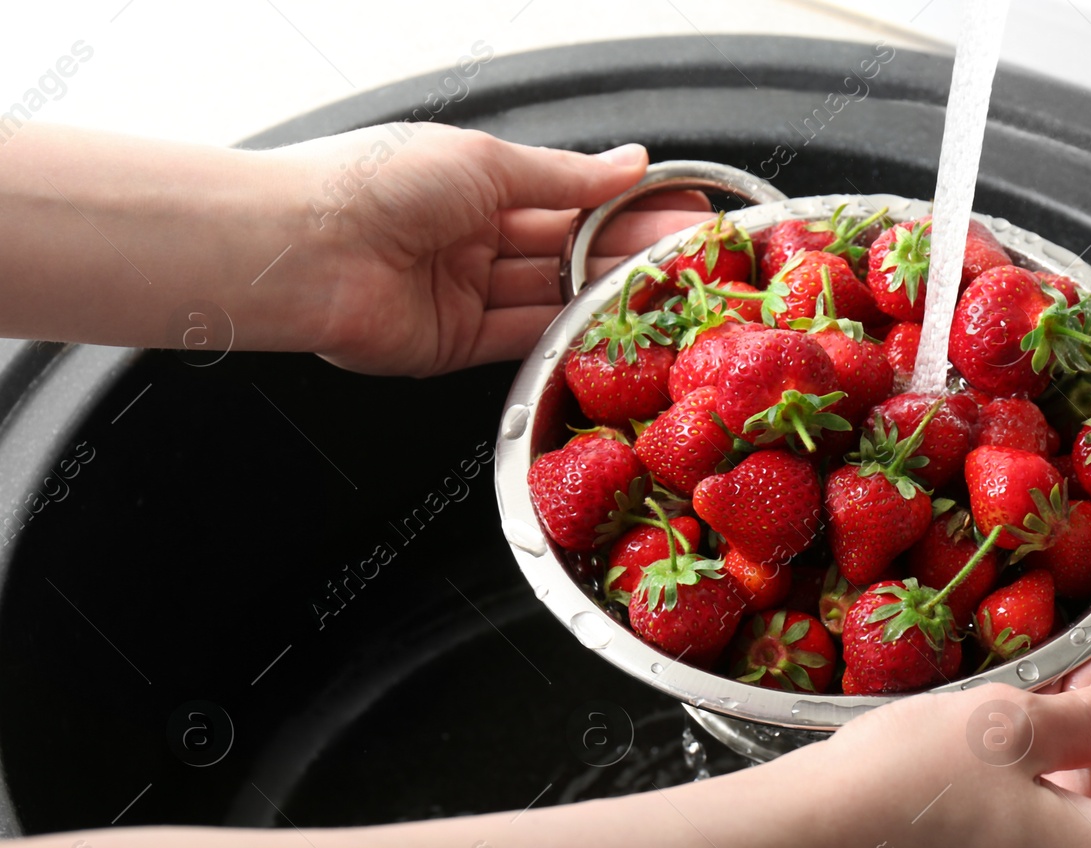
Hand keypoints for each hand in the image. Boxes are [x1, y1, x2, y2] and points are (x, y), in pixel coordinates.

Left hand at [271, 125, 710, 376]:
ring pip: (551, 293)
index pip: (568, 195)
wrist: (302, 248)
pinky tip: (611, 326)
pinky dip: (566, 332)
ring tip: (665, 293)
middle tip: (691, 258)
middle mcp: (469, 236)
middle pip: (567, 248)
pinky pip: (523, 337)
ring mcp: (463, 292)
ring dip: (607, 293)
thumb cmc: (375, 183)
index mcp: (472, 181)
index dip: (626, 204)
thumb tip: (628, 164)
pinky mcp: (455, 344)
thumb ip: (564, 176)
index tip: (680, 210)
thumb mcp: (484, 162)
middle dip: (629, 251)